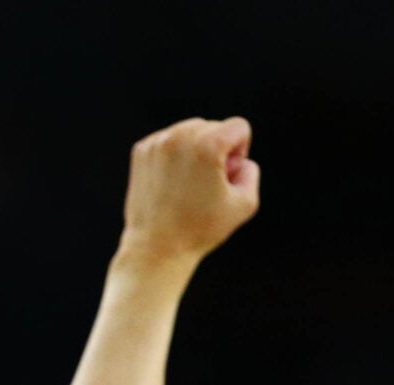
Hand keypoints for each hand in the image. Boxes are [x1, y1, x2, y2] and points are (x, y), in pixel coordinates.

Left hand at [118, 117, 259, 267]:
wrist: (157, 248)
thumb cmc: (201, 229)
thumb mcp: (244, 204)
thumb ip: (251, 171)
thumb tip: (237, 159)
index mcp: (208, 145)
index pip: (238, 127)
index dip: (240, 152)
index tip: (227, 175)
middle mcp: (180, 136)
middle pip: (213, 127)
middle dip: (217, 150)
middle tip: (207, 184)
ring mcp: (157, 142)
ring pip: (190, 131)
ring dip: (196, 151)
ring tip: (189, 184)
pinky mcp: (142, 151)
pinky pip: (169, 140)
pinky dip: (175, 156)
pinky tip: (172, 182)